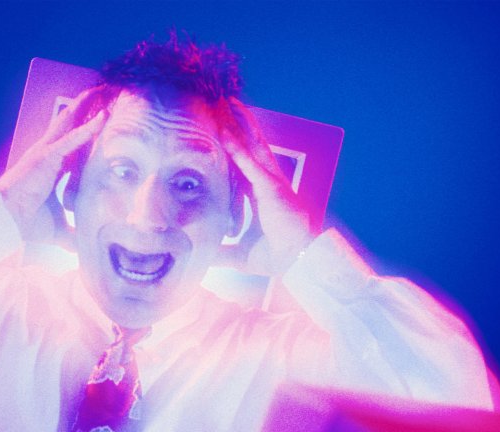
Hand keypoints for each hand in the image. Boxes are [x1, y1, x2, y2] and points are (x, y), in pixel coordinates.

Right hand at [0, 86, 107, 241]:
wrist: (5, 220)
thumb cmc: (25, 222)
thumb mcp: (59, 230)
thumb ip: (74, 235)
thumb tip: (88, 247)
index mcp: (51, 168)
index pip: (74, 145)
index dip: (88, 132)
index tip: (103, 121)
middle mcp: (49, 155)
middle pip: (71, 126)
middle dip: (87, 109)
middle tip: (105, 94)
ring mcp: (47, 153)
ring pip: (71, 122)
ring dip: (88, 106)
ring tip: (104, 90)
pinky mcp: (47, 156)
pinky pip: (72, 138)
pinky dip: (88, 127)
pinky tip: (103, 116)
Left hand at [218, 98, 314, 275]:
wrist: (299, 261)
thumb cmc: (276, 256)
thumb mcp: (239, 253)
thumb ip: (220, 251)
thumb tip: (200, 257)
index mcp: (260, 193)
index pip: (241, 163)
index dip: (231, 145)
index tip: (219, 129)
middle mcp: (265, 182)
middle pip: (248, 145)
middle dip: (236, 124)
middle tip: (222, 104)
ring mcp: (269, 181)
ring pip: (251, 145)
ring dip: (238, 124)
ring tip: (226, 102)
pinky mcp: (270, 187)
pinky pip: (249, 162)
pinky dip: (236, 146)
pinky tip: (224, 131)